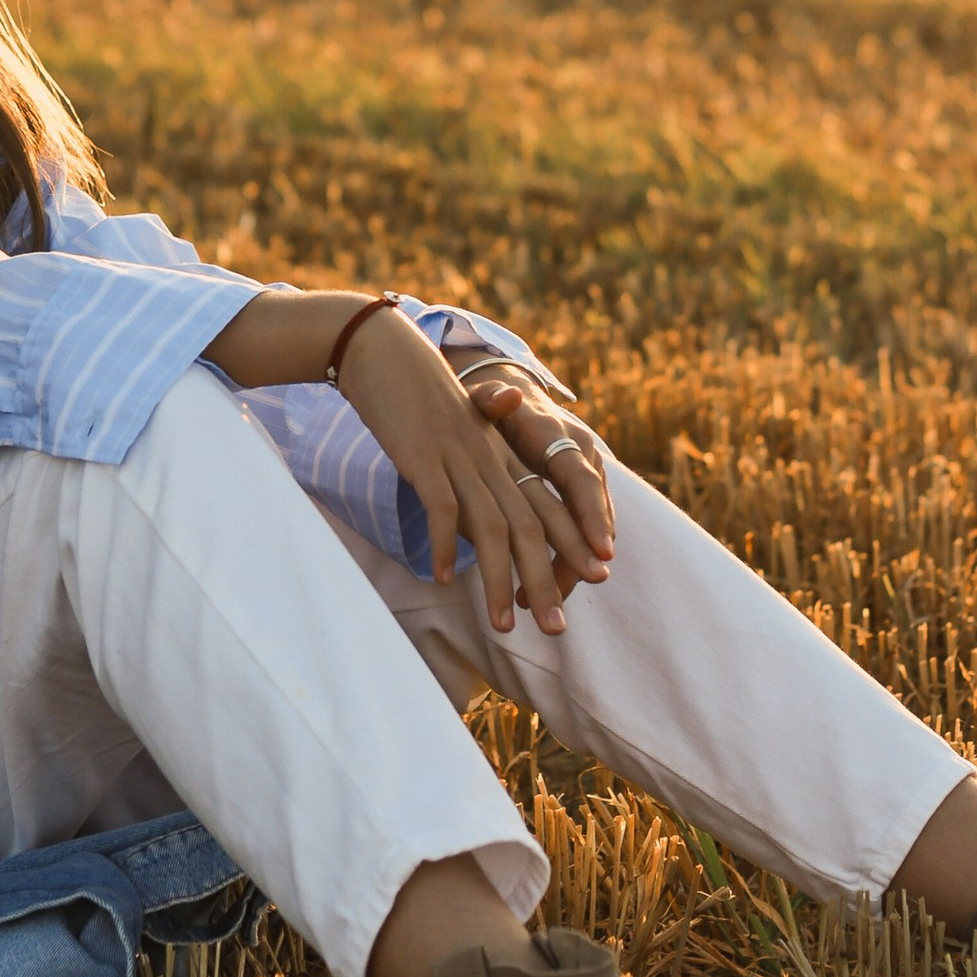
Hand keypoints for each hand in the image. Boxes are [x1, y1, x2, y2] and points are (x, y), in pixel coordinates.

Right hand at [207, 293, 612, 631]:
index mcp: (498, 452)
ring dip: (499, 579)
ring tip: (503, 624)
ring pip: (491, 526)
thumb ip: (475, 466)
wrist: (380, 347)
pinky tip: (445, 577)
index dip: (572, 542)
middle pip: (527, 526)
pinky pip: (441, 507)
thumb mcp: (455, 428)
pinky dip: (446, 543)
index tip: (596, 577)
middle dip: (546, 579)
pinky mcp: (422, 455)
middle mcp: (487, 457)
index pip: (545, 505)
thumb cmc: (414, 390)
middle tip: (557, 629)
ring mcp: (457, 456)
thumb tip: (481, 502)